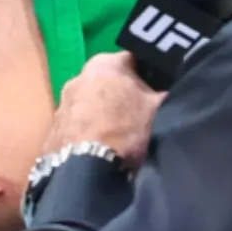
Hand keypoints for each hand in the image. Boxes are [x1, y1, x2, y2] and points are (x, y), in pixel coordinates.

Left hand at [42, 52, 164, 166]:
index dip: (152, 75)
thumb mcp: (161, 108)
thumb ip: (167, 93)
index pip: (135, 60)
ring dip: (105, 115)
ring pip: (91, 105)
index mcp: (105, 62)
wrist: (87, 170)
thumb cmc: (127, 130)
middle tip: (142, 116)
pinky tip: (101, 150)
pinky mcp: (52, 130)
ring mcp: (61, 104)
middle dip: (124, 96)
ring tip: (122, 138)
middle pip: (110, 83)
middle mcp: (77, 76)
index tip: (161, 92)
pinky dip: (89, 134)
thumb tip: (179, 89)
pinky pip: (78, 127)